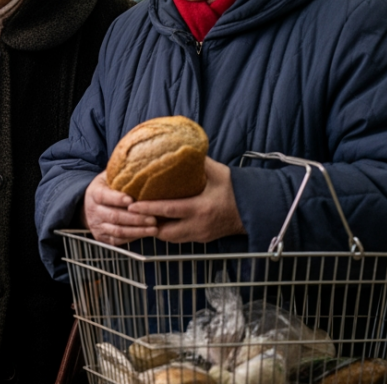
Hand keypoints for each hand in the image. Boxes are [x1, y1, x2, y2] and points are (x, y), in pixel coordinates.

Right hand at [81, 172, 157, 245]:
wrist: (89, 205)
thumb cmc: (106, 188)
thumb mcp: (108, 177)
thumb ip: (120, 172)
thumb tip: (139, 160)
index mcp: (94, 193)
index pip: (104, 196)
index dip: (117, 199)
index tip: (131, 200)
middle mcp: (93, 211)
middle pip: (114, 216)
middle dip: (135, 218)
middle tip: (152, 218)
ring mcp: (97, 225)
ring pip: (117, 231)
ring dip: (137, 231)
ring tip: (153, 228)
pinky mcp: (102, 237)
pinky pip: (118, 240)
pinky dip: (133, 238)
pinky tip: (145, 234)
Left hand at [127, 157, 245, 243]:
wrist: (254, 210)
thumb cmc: (235, 189)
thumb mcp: (218, 172)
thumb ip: (198, 162)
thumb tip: (182, 147)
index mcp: (200, 208)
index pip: (168, 210)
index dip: (147, 209)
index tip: (131, 204)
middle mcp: (198, 225)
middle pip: (164, 231)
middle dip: (146, 224)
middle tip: (132, 213)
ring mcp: (200, 235)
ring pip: (170, 238)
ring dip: (156, 229)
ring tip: (143, 217)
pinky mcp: (202, 240)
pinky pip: (180, 239)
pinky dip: (168, 232)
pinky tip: (161, 222)